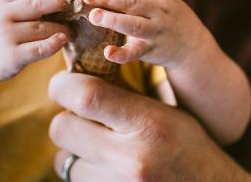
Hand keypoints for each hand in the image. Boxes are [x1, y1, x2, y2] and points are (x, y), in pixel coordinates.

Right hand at [0, 0, 70, 82]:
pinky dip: (54, 43)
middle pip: (38, 7)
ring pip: (41, 29)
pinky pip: (39, 48)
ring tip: (69, 31)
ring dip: (60, 29)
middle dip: (59, 5)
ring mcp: (5, 37)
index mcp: (0, 3)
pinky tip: (62, 40)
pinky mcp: (11, 57)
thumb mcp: (1, 11)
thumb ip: (22, 0)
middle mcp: (1, 17)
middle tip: (76, 8)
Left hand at [47, 71, 250, 181]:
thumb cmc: (188, 147)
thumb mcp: (164, 113)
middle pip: (62, 128)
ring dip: (74, 151)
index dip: (63, 86)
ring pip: (63, 159)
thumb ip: (122, 98)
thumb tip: (75, 78)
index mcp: (148, 124)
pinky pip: (74, 180)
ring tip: (100, 149)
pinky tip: (106, 169)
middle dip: (66, 119)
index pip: (86, 96)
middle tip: (82, 119)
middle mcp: (131, 158)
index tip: (63, 85)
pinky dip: (83, 172)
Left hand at [81, 0, 212, 68]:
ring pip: (134, 24)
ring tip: (94, 15)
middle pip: (132, 1)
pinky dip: (121, 54)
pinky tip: (108, 53)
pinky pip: (135, 53)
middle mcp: (159, 11)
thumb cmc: (169, 18)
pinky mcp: (152, 50)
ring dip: (112, 19)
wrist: (193, 47)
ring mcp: (156, 31)